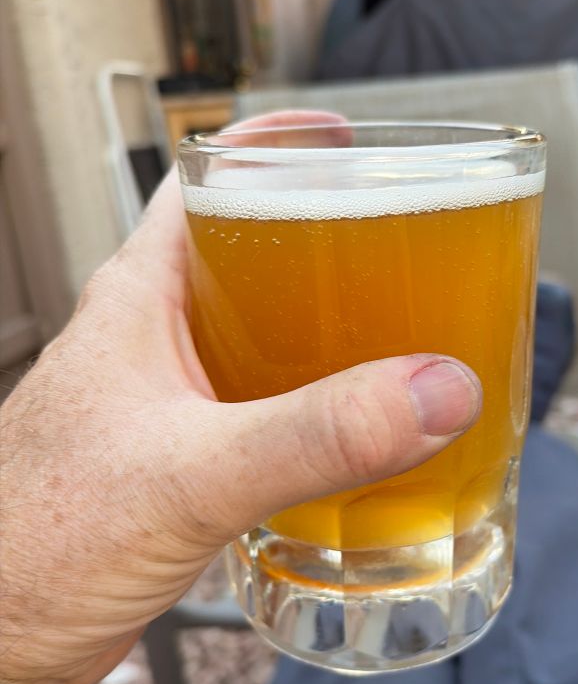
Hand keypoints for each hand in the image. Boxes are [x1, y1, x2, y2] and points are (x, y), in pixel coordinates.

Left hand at [0, 111, 481, 683]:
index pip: (209, 182)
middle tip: (406, 256)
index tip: (349, 140)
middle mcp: (156, 338)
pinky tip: (355, 440)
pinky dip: (316, 412)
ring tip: (402, 343)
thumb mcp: (192, 474)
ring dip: (332, 339)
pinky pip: (266, 411)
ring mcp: (172, 400)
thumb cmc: (36, 543)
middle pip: (257, 257)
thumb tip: (431, 393)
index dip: (278, 146)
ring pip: (267, 340)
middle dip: (333, 249)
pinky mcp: (187, 459)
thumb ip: (316, 434)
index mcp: (141, 298)